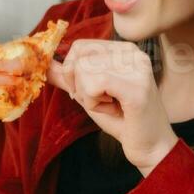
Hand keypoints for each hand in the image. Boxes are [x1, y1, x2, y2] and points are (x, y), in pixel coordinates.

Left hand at [48, 39, 176, 174]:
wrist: (150, 146)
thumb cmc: (121, 119)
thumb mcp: (88, 93)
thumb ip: (68, 77)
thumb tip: (43, 64)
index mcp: (124, 49)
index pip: (80, 46)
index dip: (72, 72)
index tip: (88, 92)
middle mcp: (134, 53)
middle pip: (79, 58)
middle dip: (79, 86)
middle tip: (102, 101)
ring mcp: (138, 68)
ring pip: (84, 70)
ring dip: (88, 97)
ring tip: (111, 105)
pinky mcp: (136, 87)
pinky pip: (94, 85)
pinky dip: (94, 102)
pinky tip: (113, 109)